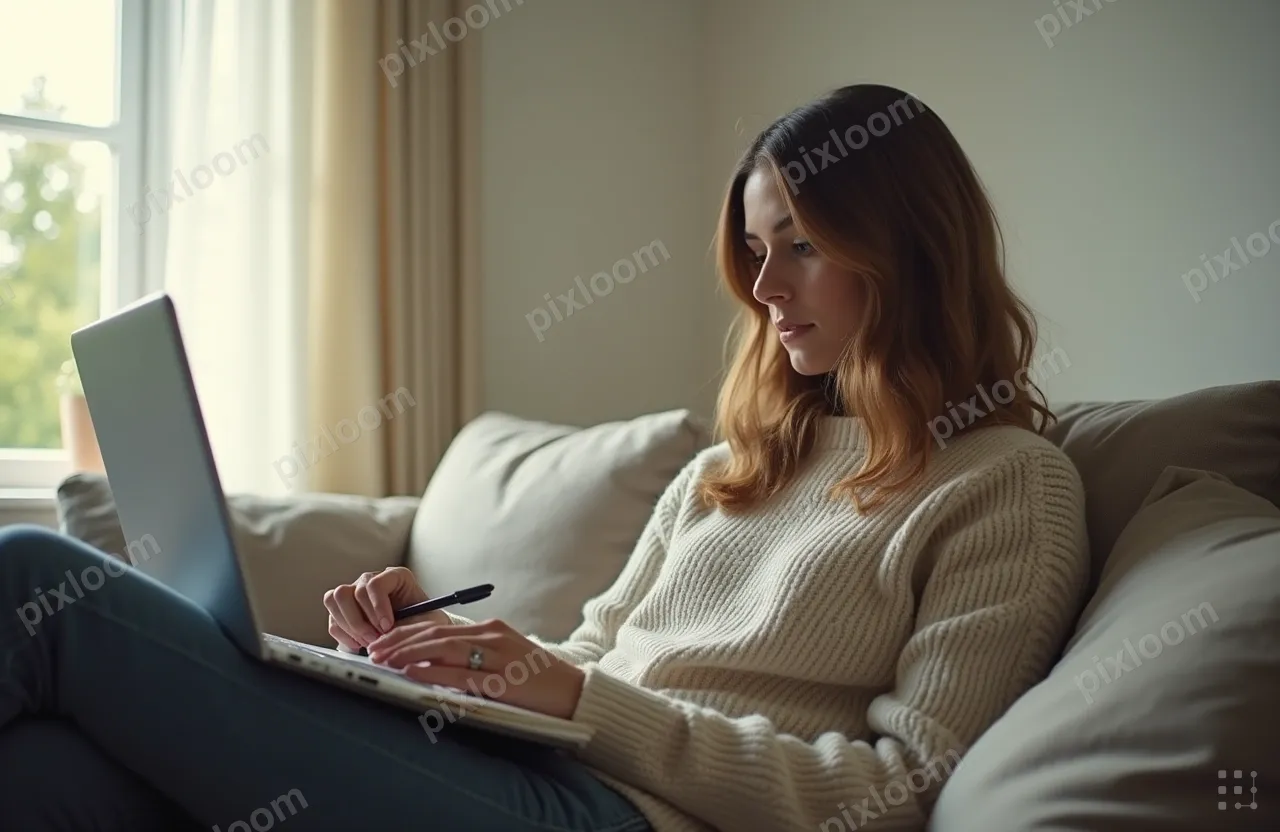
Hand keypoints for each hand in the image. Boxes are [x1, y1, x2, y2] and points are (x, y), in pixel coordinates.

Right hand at [323, 567, 448, 651]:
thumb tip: (387, 634)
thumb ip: (408, 624)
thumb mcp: (424, 622)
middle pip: (348, 592)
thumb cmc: (422, 625)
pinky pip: (332, 620)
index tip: (387, 626)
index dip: (378, 607)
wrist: (417, 635)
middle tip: (375, 638)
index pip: (375, 584)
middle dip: (361, 621)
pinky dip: (344, 635)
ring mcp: (354, 593)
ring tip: (368, 641)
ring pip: (334, 600)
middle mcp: (371, 580)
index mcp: (395, 576)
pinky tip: (360, 644)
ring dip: (349, 626)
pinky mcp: (343, 610)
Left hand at [367, 618, 585, 718]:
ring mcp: (500, 659)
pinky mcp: (504, 683)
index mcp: (492, 630)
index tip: (382, 640)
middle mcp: (494, 637)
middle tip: (373, 651)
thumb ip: (475, 657)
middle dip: (400, 642)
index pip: (440, 627)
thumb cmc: (539, 681)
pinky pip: (461, 676)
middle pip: (437, 635)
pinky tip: (413, 674)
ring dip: (409, 654)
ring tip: (383, 661)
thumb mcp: (506, 658)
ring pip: (444, 650)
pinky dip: (434, 672)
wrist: (578, 693)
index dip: (407, 633)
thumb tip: (431, 664)